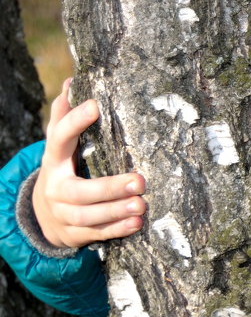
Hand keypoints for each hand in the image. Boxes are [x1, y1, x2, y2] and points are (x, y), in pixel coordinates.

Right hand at [31, 79, 146, 248]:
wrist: (42, 214)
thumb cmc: (63, 168)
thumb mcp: (59, 145)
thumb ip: (65, 116)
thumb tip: (71, 82)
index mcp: (53, 160)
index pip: (59, 138)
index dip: (75, 121)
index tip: (96, 106)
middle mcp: (55, 188)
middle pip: (79, 191)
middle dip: (110, 187)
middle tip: (140, 180)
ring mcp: (62, 214)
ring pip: (88, 217)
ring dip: (116, 211)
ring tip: (142, 204)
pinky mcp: (73, 234)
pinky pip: (95, 234)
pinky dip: (116, 230)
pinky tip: (136, 223)